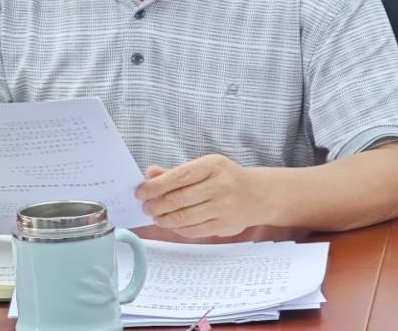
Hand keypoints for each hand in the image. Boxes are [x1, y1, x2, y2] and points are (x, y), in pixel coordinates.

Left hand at [135, 154, 267, 238]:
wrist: (257, 195)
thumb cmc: (224, 178)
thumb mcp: (204, 167)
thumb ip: (176, 172)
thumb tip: (149, 173)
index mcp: (212, 165)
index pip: (179, 176)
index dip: (156, 186)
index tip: (140, 192)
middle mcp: (220, 185)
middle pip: (180, 199)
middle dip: (157, 205)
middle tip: (146, 207)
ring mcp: (224, 207)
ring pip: (185, 217)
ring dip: (165, 219)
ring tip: (156, 217)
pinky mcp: (225, 225)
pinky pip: (195, 230)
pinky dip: (178, 229)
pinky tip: (171, 224)